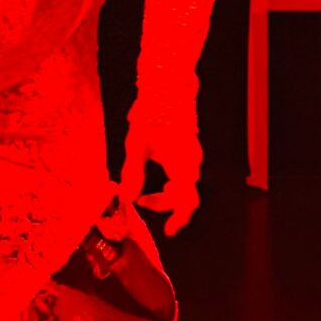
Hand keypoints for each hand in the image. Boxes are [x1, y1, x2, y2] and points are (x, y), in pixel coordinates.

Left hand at [120, 93, 201, 236]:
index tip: (168, 232)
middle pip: (184, 196)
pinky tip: (157, 176)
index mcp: (183, 164)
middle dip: (163, 204)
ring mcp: (193, 155)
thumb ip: (133, 174)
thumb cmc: (150, 114)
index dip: (179, 219)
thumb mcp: (136, 145)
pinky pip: (184, 174)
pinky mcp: (189, 149)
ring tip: (144, 193)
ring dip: (165, 193)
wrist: (166, 88)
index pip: (187, 202)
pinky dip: (171, 182)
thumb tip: (127, 198)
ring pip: (184, 185)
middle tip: (140, 202)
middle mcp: (192, 162)